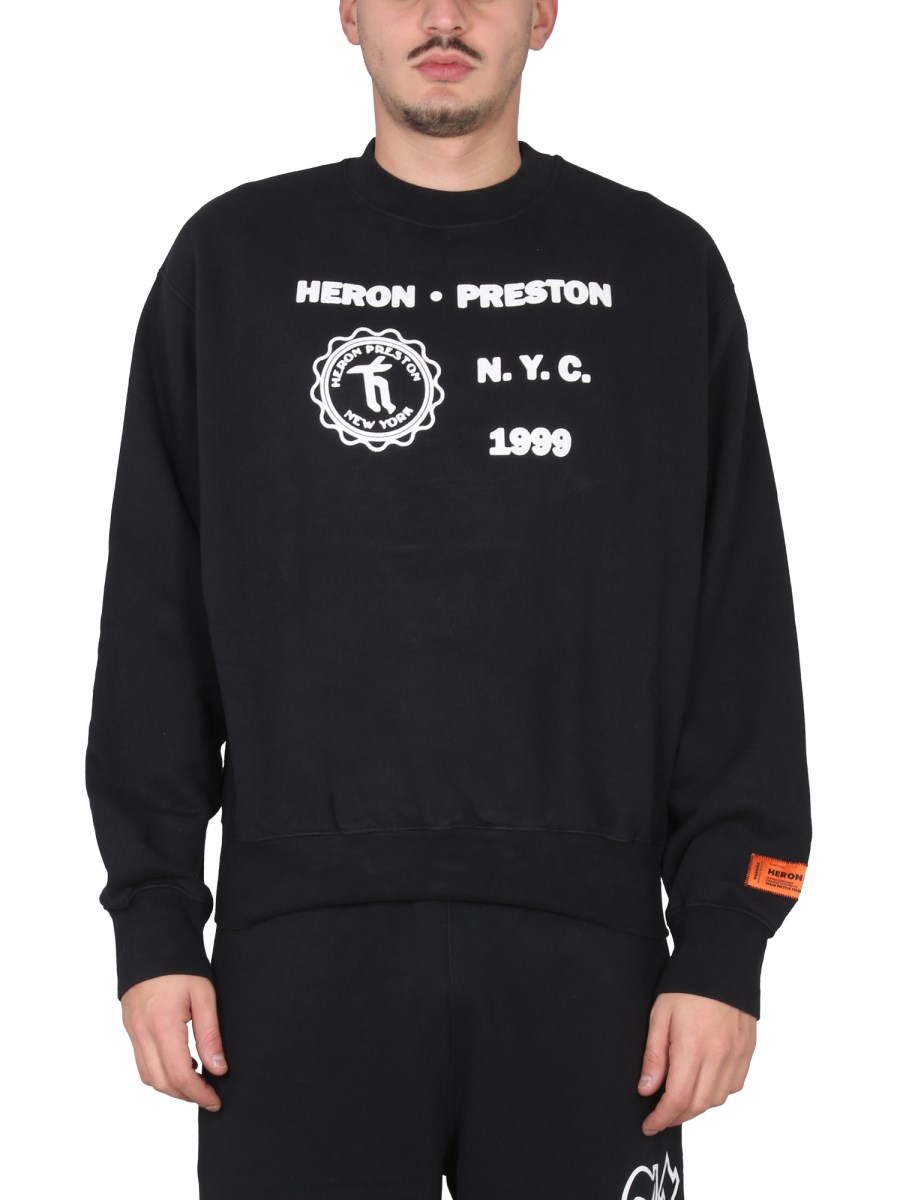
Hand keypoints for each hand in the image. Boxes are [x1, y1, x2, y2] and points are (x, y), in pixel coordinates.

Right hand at [121, 974, 228, 1110]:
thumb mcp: (204, 995)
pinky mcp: (130, 1028)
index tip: (216, 1100)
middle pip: (161, 1083)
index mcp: (162, 1025)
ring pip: (148, 1076)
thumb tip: (219, 1069)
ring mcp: (132, 1031)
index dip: (198, 1093)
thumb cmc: (182, 966)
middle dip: (186, 1095)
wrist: (153, 942)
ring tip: (197, 1079)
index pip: (179, 1075)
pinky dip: (160, 1072)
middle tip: (209, 1095)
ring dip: (171, 1086)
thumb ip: (210, 1034)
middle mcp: (142, 1033)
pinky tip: (180, 1063)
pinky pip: (142, 1062)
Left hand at [636, 991, 755, 1134]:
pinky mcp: (748, 1050)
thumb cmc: (685, 985)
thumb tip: (646, 1090)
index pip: (678, 1099)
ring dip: (697, 1107)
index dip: (662, 1118)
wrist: (722, 961)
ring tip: (679, 1100)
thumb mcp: (659, 1015)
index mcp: (693, 1047)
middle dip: (677, 1117)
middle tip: (660, 1117)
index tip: (649, 1126)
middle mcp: (719, 1056)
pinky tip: (703, 1083)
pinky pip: (734, 1085)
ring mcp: (737, 1054)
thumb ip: (654, 1056)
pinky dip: (717, 1093)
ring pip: (718, 1099)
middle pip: (699, 1105)